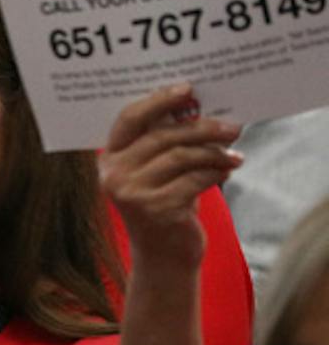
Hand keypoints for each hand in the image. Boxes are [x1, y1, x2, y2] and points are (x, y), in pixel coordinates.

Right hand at [100, 83, 241, 266]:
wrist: (164, 255)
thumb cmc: (164, 204)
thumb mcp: (155, 171)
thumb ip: (163, 142)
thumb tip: (197, 106)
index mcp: (109, 158)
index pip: (130, 119)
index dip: (158, 100)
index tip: (187, 88)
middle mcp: (114, 174)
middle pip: (163, 136)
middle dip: (203, 127)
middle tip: (233, 126)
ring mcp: (132, 193)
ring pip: (182, 156)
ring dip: (215, 152)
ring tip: (235, 154)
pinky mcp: (156, 209)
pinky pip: (196, 179)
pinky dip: (217, 173)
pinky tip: (228, 172)